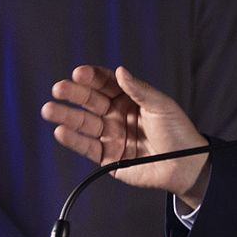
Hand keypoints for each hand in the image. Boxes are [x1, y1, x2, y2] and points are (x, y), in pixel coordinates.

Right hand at [41, 65, 210, 203]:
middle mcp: (116, 115)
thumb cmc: (178, 132)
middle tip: (59, 88)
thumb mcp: (161, 105)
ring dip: (66, 116)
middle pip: (90, 102)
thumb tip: (120, 71)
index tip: (80, 73)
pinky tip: (61, 131)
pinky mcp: (108, 157)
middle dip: (74, 94)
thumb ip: (139, 90)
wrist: (187, 165)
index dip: (92, 78)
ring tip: (50, 109)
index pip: (105, 84)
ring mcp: (111, 136)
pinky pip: (87, 147)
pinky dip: (73, 140)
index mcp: (129, 99)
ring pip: (84, 124)